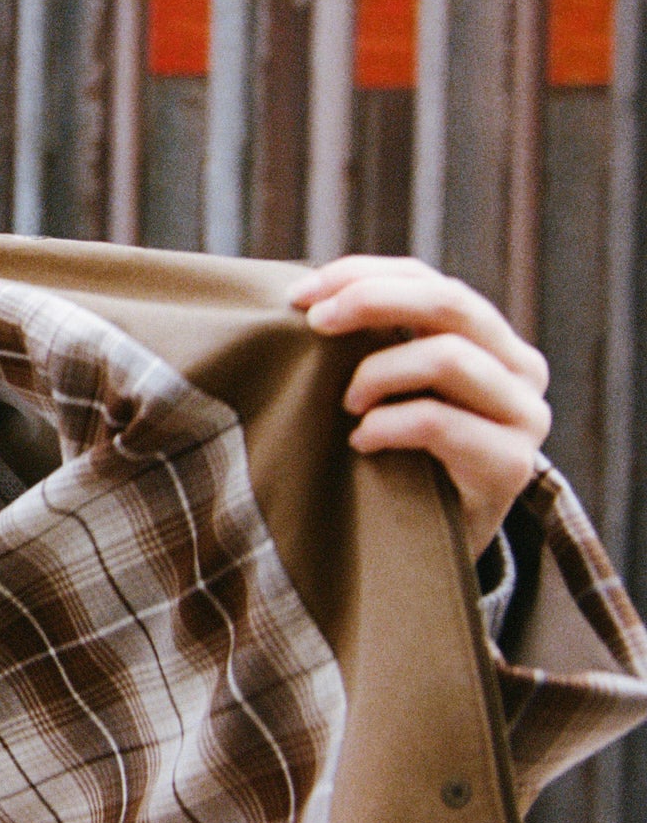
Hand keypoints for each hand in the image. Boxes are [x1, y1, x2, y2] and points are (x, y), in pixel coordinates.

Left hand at [290, 255, 549, 555]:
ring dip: (377, 373)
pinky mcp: (512, 465)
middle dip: (370, 300)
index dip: (359, 274)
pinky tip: (360, 442)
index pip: (427, 278)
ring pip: (447, 356)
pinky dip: (385, 425)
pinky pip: (438, 421)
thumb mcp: (388, 386)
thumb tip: (300, 295)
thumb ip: (372, 339)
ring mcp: (524, 416)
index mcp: (489, 337)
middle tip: (315, 324)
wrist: (431, 547)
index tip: (298, 295)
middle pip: (447, 301)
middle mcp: (520, 368)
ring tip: (347, 403)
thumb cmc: (396, 454)